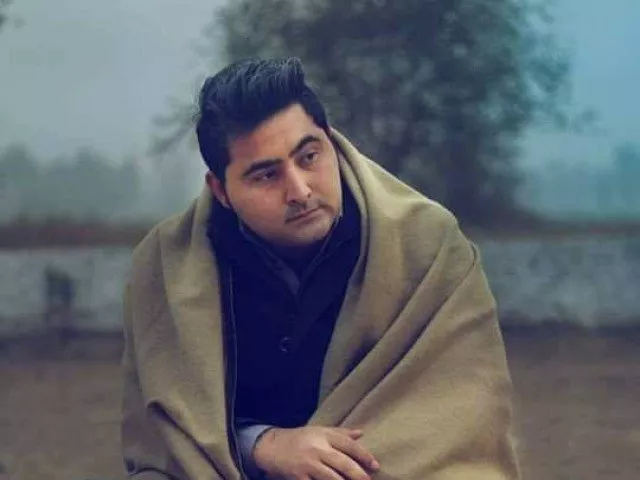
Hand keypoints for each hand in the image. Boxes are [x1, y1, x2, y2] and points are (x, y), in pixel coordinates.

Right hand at [252, 426, 379, 479]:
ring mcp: (307, 463)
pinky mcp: (298, 477)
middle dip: (359, 475)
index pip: (348, 444)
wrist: (271, 446)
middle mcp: (317, 448)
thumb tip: (361, 433)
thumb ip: (340, 433)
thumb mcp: (319, 431)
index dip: (363, 455)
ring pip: (331, 478)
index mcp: (323, 435)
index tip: (375, 465)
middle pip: (343, 463)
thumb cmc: (299, 438)